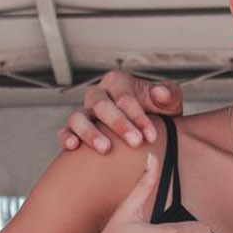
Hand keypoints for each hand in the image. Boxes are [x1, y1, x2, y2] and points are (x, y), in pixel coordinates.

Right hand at [57, 70, 182, 152]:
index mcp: (118, 83)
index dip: (138, 116)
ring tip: (106, 149)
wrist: (145, 133)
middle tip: (136, 142)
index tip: (151, 136)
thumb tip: (161, 93)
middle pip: (102, 105)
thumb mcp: (168, 103)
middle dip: (119, 124)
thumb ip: (168, 95)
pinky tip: (73, 146)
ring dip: (91, 132)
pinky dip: (66, 137)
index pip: (125, 97)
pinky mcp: (75, 130)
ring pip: (78, 117)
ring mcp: (84, 112)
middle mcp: (98, 95)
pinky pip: (64, 131)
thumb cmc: (158, 114)